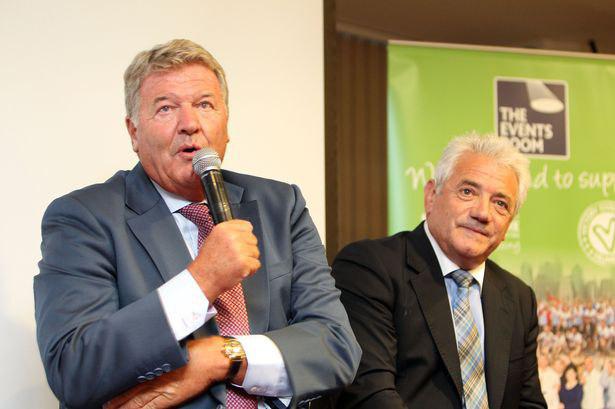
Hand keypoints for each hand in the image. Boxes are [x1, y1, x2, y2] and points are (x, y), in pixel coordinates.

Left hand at [105, 337, 228, 408]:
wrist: (210, 359)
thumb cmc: (193, 351)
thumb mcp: (170, 349)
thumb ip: (157, 355)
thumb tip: (145, 358)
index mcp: (152, 364)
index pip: (129, 378)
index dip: (117, 386)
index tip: (105, 389)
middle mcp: (153, 377)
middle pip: (129, 392)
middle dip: (116, 400)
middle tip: (103, 404)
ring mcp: (161, 390)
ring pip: (136, 402)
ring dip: (123, 407)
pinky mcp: (169, 398)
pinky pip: (150, 408)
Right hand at [188, 220, 260, 301]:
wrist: (203, 279)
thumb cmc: (207, 262)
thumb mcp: (214, 239)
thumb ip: (230, 232)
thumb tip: (247, 230)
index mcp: (223, 229)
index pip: (247, 226)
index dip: (245, 236)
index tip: (241, 243)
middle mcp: (232, 237)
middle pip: (253, 239)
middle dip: (247, 249)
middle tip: (235, 257)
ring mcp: (239, 250)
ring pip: (256, 252)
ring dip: (249, 260)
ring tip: (235, 264)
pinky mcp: (244, 263)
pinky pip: (256, 264)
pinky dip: (250, 270)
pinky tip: (239, 271)